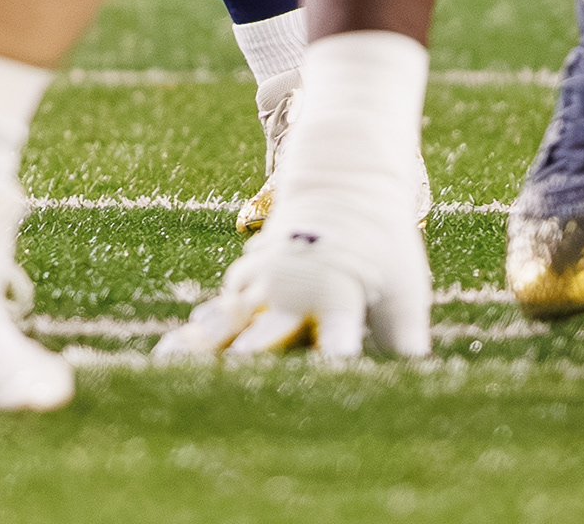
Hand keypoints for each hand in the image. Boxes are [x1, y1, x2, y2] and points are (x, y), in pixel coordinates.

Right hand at [154, 207, 432, 362]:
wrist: (342, 181)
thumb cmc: (381, 239)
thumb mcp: (404, 281)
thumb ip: (403, 330)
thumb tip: (415, 374)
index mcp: (336, 292)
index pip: (338, 337)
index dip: (334, 360)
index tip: (326, 389)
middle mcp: (292, 289)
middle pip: (264, 339)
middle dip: (246, 369)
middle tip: (223, 402)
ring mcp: (263, 282)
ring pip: (227, 322)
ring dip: (203, 349)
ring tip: (168, 371)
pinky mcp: (248, 278)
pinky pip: (221, 309)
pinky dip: (202, 331)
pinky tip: (174, 354)